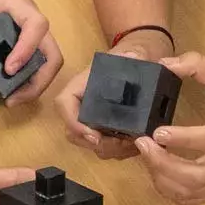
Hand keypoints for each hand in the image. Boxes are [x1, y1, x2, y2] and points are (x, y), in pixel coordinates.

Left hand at [0, 0, 62, 106]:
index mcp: (14, 3)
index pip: (37, 26)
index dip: (27, 50)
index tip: (9, 68)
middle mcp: (27, 14)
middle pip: (52, 50)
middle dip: (40, 79)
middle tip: (13, 98)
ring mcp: (26, 21)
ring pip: (47, 54)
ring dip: (36, 78)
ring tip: (11, 96)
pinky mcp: (20, 26)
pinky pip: (34, 51)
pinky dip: (27, 70)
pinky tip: (5, 80)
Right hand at [53, 30, 174, 158]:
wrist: (141, 60)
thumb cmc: (133, 55)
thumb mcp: (135, 53)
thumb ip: (134, 55)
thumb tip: (133, 57)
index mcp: (82, 85)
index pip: (64, 103)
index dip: (74, 123)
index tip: (95, 136)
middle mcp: (82, 104)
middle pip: (73, 132)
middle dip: (96, 144)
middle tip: (122, 144)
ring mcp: (92, 118)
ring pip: (89, 144)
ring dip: (110, 150)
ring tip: (133, 145)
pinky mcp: (104, 128)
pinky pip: (104, 147)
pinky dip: (118, 152)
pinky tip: (136, 146)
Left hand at [131, 52, 204, 204]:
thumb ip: (199, 66)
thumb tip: (165, 64)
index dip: (183, 138)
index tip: (158, 132)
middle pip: (197, 176)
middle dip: (163, 164)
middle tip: (142, 144)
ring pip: (191, 192)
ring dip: (162, 178)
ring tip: (147, 154)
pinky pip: (191, 198)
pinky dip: (169, 189)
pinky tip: (158, 170)